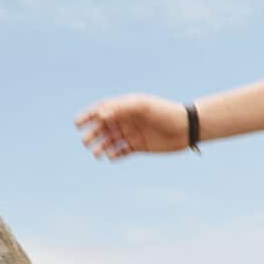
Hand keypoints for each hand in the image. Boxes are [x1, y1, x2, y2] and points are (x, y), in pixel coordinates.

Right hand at [75, 94, 191, 159]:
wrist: (186, 127)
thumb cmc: (164, 112)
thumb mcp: (142, 106)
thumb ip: (120, 108)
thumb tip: (100, 115)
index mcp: (125, 107)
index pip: (102, 110)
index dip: (88, 116)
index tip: (77, 123)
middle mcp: (127, 120)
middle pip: (103, 127)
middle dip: (92, 133)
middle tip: (86, 141)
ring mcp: (132, 133)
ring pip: (111, 141)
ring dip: (101, 146)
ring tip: (96, 153)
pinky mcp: (139, 146)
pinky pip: (122, 151)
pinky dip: (115, 155)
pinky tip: (111, 157)